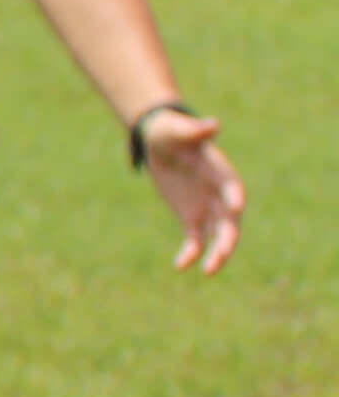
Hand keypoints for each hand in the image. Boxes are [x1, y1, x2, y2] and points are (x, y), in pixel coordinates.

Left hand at [138, 109, 246, 273]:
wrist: (160, 143)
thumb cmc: (170, 132)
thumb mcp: (177, 129)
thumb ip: (194, 130)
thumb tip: (212, 125)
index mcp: (218, 170)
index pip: (231, 185)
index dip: (234, 195)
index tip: (236, 206)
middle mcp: (218, 192)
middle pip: (230, 218)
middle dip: (228, 235)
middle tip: (223, 252)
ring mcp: (207, 207)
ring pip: (218, 235)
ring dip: (216, 252)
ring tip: (209, 271)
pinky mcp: (191, 218)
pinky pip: (195, 240)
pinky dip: (190, 253)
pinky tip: (180, 266)